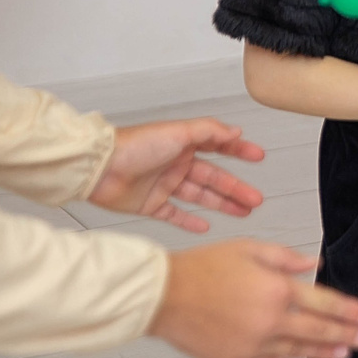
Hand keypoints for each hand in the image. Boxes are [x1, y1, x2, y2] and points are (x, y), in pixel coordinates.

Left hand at [91, 120, 266, 232]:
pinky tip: (206, 226)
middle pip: (213, 178)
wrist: (99, 168)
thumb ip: (210, 131)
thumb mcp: (178, 132)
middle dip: (235, 188)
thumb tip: (236, 131)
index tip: (259, 157)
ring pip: (200, 197)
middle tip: (256, 199)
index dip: (239, 152)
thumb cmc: (136, 145)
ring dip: (222, 204)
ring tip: (243, 213)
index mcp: (184, 145)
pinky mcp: (150, 205)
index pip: (218, 148)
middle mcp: (176, 164)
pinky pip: (174, 215)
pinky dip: (190, 221)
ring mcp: (164, 185)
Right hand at [149, 240, 357, 357]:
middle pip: (319, 330)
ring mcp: (254, 343)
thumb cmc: (204, 268)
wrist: (164, 295)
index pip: (325, 302)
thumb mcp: (251, 249)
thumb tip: (316, 264)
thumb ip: (287, 258)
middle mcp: (270, 319)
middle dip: (346, 334)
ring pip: (300, 351)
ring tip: (347, 353)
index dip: (349, 310)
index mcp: (276, 288)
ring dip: (326, 353)